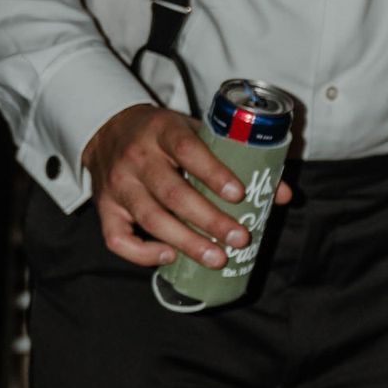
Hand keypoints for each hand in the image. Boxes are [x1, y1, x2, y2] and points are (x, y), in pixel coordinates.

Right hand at [81, 101, 288, 270]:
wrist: (108, 129)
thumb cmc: (163, 134)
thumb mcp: (196, 132)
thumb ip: (236, 158)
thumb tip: (283, 195)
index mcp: (163, 130)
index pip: (188, 149)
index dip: (214, 172)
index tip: (239, 194)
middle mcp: (137, 157)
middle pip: (173, 193)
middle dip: (209, 220)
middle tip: (240, 238)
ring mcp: (118, 184)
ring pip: (150, 218)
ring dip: (186, 242)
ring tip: (217, 258)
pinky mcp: (104, 207)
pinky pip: (117, 238)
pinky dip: (143, 254)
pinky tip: (170, 257)